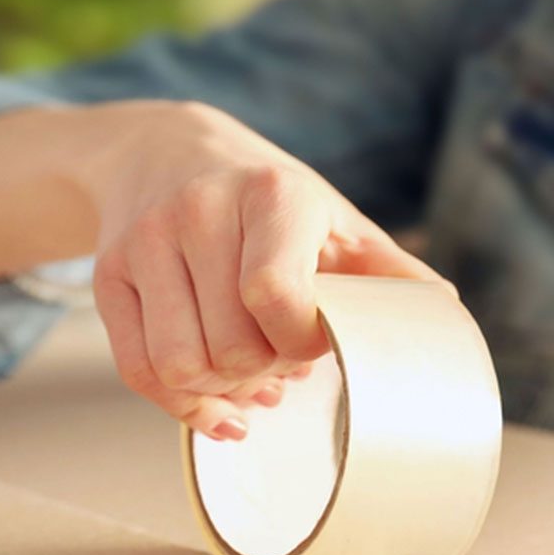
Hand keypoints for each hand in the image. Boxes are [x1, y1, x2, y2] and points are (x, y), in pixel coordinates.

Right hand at [79, 101, 446, 438]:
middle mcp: (199, 212)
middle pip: (232, 346)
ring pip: (181, 365)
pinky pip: (139, 370)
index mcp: (271, 195)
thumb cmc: (265, 195)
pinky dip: (180, 404)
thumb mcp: (332, 218)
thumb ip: (386, 270)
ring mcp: (145, 244)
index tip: (316, 343)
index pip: (274, 295)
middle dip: (266, 371)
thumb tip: (446, 314)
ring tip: (252, 380)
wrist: (163, 150)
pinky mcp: (108, 275)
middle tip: (283, 360)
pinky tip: (215, 405)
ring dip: (223, 392)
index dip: (299, 343)